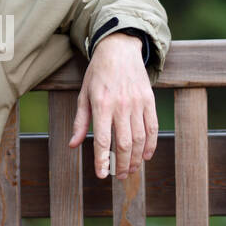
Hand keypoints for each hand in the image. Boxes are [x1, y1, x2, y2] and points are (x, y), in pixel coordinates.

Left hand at [68, 31, 157, 178]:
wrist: (119, 49)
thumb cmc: (98, 73)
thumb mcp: (84, 94)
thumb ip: (80, 121)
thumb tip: (73, 144)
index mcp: (101, 104)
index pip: (103, 140)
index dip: (102, 161)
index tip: (102, 175)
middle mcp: (121, 105)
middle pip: (124, 144)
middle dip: (121, 164)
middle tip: (119, 176)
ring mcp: (137, 103)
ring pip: (139, 139)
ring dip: (135, 158)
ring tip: (130, 169)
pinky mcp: (149, 100)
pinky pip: (152, 127)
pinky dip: (150, 144)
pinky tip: (145, 155)